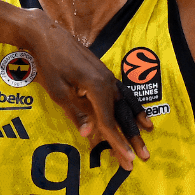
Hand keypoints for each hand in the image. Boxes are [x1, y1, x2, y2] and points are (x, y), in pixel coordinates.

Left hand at [29, 18, 151, 170]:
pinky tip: (136, 110)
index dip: (117, 142)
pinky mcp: (102, 71)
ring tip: (148, 132)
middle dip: (132, 136)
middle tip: (144, 156)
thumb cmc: (48, 62)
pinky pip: (120, 91)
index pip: (108, 120)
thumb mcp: (57, 90)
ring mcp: (106, 74)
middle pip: (120, 112)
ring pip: (123, 101)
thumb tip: (89, 135)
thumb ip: (75, 112)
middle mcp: (106, 80)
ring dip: (134, 120)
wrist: (45, 33)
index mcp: (96, 86)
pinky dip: (130, 103)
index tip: (128, 160)